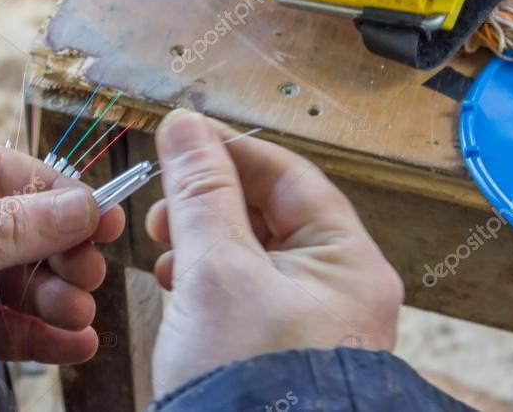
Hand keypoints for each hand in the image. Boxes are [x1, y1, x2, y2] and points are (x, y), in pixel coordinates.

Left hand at [0, 140, 123, 396]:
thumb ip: (3, 230)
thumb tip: (82, 207)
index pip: (9, 175)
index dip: (60, 196)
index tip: (102, 219)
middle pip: (23, 231)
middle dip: (60, 255)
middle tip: (88, 277)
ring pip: (18, 281)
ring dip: (55, 298)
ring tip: (78, 316)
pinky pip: (2, 325)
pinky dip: (38, 335)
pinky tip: (71, 345)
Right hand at [146, 110, 403, 395]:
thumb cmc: (248, 385)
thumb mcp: (216, 273)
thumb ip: (200, 193)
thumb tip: (185, 127)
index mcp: (348, 263)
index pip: (289, 177)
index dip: (231, 151)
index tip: (182, 138)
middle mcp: (339, 290)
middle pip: (271, 213)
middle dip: (211, 201)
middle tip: (165, 203)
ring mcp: (311, 322)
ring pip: (253, 252)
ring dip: (204, 239)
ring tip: (164, 246)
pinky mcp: (279, 348)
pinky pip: (245, 292)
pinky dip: (208, 278)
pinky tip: (176, 283)